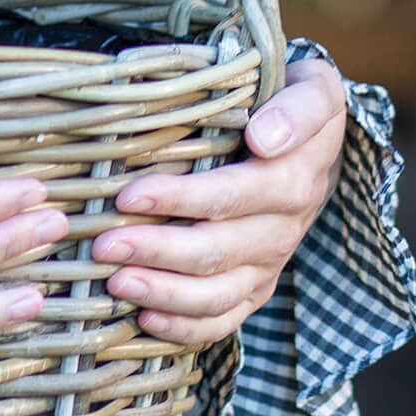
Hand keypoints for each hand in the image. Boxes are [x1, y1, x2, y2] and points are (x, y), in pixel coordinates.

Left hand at [95, 60, 347, 345]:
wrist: (313, 139)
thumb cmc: (293, 103)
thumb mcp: (312, 87)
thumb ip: (297, 108)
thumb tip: (265, 138)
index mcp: (293, 178)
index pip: (233, 194)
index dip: (181, 198)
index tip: (131, 194)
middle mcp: (283, 227)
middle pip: (216, 250)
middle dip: (155, 248)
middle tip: (102, 243)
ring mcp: (269, 262)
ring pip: (217, 294)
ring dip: (163, 293)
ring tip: (114, 281)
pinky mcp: (257, 287)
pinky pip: (224, 320)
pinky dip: (185, 328)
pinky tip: (144, 319)